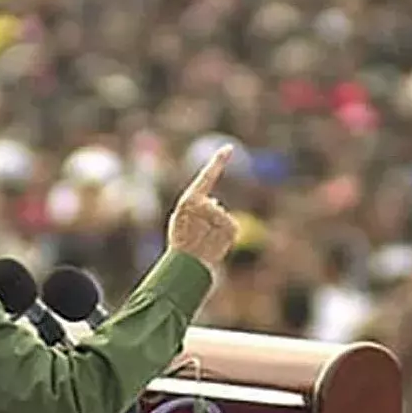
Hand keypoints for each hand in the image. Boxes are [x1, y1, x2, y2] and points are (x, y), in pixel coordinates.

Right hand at [166, 144, 239, 275]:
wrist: (187, 264)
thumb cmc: (179, 243)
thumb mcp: (181, 220)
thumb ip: (196, 206)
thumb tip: (216, 202)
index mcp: (190, 201)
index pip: (207, 176)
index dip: (218, 161)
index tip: (228, 148)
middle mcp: (207, 205)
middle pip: (214, 207)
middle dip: (210, 219)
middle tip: (197, 235)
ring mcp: (220, 216)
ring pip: (223, 219)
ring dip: (217, 229)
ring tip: (204, 241)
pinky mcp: (232, 227)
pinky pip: (231, 228)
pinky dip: (226, 237)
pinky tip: (215, 244)